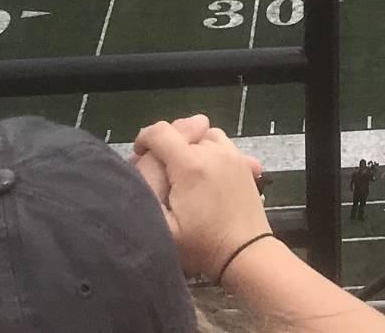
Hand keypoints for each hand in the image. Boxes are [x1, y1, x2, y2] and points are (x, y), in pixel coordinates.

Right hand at [131, 116, 271, 279]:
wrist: (246, 253)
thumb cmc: (201, 245)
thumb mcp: (163, 228)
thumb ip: (147, 194)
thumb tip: (139, 166)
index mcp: (190, 164)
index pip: (160, 132)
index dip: (144, 139)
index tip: (139, 156)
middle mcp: (213, 150)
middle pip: (182, 130)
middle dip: (165, 145)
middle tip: (159, 170)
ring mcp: (232, 154)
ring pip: (203, 134)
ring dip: (189, 145)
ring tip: (182, 170)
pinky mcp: (244, 162)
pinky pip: (221, 143)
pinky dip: (208, 149)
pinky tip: (204, 171)